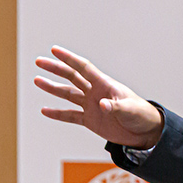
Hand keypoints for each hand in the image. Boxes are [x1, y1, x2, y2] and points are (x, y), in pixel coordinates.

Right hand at [35, 45, 163, 148]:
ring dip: (53, 88)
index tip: (54, 50)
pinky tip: (45, 110)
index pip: (84, 68)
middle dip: (56, 69)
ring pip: (68, 94)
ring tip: (37, 80)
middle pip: (72, 77)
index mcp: (105, 85)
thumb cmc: (141, 115)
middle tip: (39, 62)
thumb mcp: (129, 109)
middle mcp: (95, 93)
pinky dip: (57, 113)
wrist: (145, 132)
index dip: (69, 58)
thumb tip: (101, 104)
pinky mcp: (90, 120)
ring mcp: (91, 106)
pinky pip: (70, 116)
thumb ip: (115, 107)